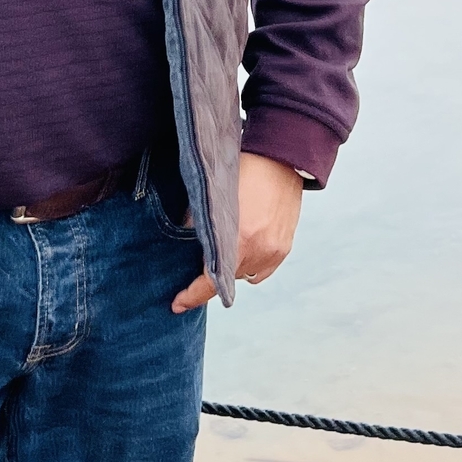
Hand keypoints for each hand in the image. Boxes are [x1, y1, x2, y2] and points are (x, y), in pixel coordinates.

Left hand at [172, 155, 303, 313]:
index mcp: (239, 240)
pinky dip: (250, 264)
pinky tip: (245, 246)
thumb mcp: (213, 196)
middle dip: (212, 270)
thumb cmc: (246, 170)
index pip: (210, 283)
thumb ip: (197, 223)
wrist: (281, 158)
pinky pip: (261, 270)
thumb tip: (182, 242)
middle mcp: (258, 251)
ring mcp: (274, 252)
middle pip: (226, 278)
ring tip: (228, 244)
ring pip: (243, 274)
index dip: (191, 296)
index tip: (177, 304)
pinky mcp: (284, 248)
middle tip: (201, 256)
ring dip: (232, 266)